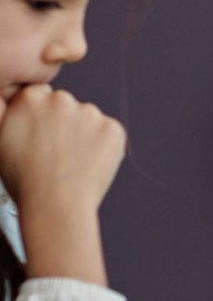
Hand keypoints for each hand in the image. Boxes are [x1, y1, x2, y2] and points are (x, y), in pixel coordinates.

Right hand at [0, 85, 124, 215]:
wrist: (56, 204)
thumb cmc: (24, 180)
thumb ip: (4, 113)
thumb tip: (8, 101)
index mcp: (30, 98)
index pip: (40, 96)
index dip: (41, 119)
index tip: (41, 136)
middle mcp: (61, 99)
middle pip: (65, 105)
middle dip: (63, 123)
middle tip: (57, 153)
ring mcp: (91, 113)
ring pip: (88, 119)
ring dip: (84, 133)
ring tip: (72, 162)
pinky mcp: (113, 129)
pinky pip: (109, 133)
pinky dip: (104, 146)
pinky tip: (89, 164)